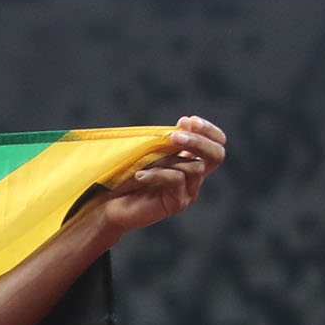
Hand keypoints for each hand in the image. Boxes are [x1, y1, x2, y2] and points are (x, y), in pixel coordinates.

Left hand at [95, 115, 223, 236]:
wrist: (107, 204)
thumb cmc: (126, 175)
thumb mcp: (149, 152)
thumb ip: (168, 141)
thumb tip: (185, 122)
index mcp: (191, 160)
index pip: (217, 143)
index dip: (208, 130)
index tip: (186, 120)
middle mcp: (195, 177)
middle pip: (217, 155)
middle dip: (198, 141)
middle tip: (175, 136)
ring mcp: (188, 191)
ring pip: (194, 167)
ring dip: (168, 160)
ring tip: (144, 163)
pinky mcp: (178, 203)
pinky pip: (176, 180)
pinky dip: (158, 174)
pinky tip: (140, 175)